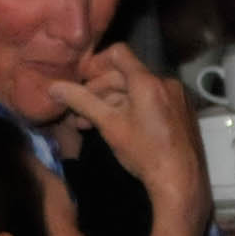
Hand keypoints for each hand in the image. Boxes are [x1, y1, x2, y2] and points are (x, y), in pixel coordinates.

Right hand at [46, 44, 207, 219]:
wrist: (181, 181)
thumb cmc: (144, 152)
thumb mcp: (109, 125)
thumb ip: (81, 102)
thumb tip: (53, 87)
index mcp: (149, 82)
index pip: (119, 54)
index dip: (95, 63)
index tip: (80, 80)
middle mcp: (166, 84)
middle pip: (125, 75)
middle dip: (98, 91)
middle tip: (77, 110)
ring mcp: (176, 98)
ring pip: (136, 91)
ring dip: (110, 103)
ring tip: (87, 123)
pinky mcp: (181, 112)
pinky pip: (151, 101)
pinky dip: (130, 109)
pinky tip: (114, 126)